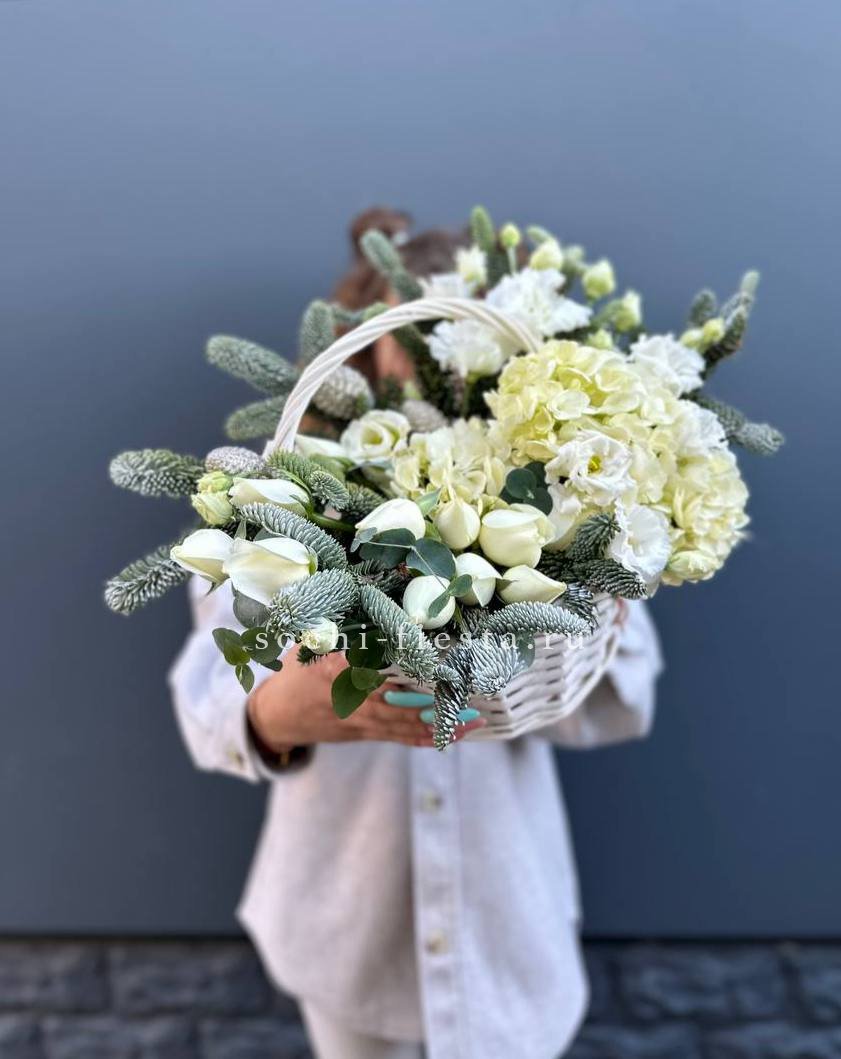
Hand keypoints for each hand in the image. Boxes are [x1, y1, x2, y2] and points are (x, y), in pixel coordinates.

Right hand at [247, 645, 486, 751]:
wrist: (279, 715)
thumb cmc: (300, 669)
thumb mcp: (312, 641)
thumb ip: (342, 623)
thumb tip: (370, 592)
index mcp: (340, 669)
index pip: (380, 666)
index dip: (409, 666)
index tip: (437, 660)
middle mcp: (355, 698)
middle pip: (403, 701)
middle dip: (438, 700)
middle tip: (472, 695)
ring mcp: (364, 720)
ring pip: (409, 724)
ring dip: (443, 724)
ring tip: (475, 719)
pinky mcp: (369, 733)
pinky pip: (404, 737)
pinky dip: (431, 737)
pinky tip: (457, 735)